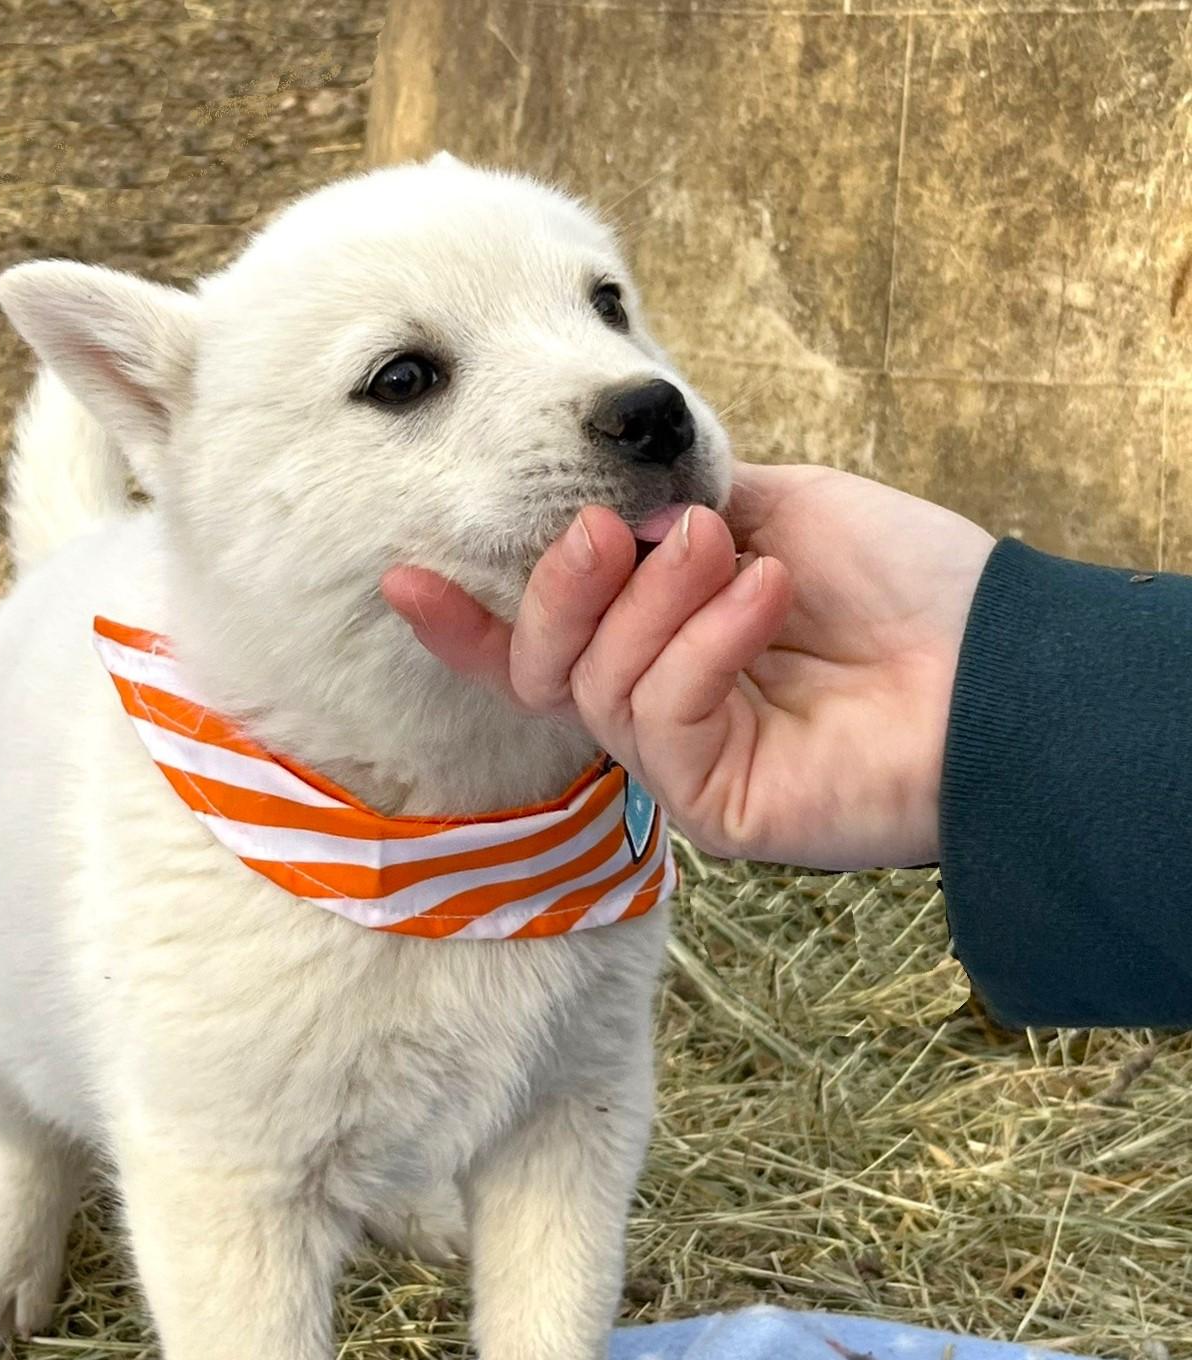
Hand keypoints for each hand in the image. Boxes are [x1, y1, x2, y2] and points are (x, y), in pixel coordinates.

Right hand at [381, 463, 994, 869]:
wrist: (1001, 660)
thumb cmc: (905, 583)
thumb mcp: (772, 508)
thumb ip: (673, 509)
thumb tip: (601, 509)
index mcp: (669, 647)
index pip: (546, 648)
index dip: (470, 620)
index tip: (400, 575)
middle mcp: (665, 713)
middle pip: (547, 669)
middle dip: (559, 590)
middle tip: (607, 530)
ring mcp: (686, 767)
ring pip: (596, 688)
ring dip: (653, 602)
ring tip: (724, 549)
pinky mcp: (713, 809)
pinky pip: (658, 720)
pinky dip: (703, 643)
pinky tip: (767, 596)